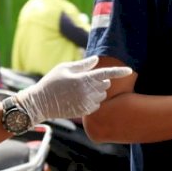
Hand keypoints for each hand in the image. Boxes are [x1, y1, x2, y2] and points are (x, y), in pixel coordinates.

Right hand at [16, 55, 131, 121]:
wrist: (41, 103)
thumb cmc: (51, 82)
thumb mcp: (64, 68)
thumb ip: (82, 65)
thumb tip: (96, 60)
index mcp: (83, 79)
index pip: (106, 74)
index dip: (119, 72)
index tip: (130, 70)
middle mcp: (87, 92)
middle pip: (105, 84)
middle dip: (100, 81)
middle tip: (85, 80)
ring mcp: (86, 102)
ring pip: (102, 95)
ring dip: (97, 91)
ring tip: (80, 89)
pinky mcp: (84, 111)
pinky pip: (97, 105)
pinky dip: (93, 101)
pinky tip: (80, 98)